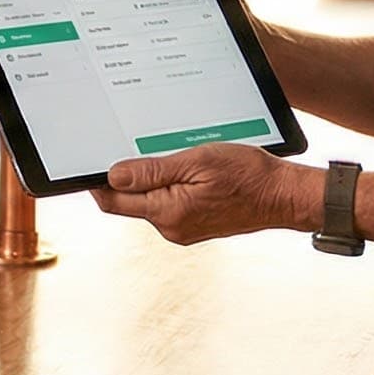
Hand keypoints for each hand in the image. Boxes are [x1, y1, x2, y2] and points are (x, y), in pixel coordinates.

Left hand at [88, 145, 319, 245]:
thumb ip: (152, 171)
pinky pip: (168, 203)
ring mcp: (183, 228)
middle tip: (135, 145)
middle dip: (127, 175)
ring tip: (171, 155)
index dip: (97, 180)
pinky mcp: (194, 224)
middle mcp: (172, 227)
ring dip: (151, 178)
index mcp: (168, 213)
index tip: (90, 159)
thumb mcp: (197, 162)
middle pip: (129, 200)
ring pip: (149, 200)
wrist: (283, 196)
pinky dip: (168, 185)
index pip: (114, 200)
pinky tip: (184, 168)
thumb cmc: (248, 175)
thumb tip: (113, 175)